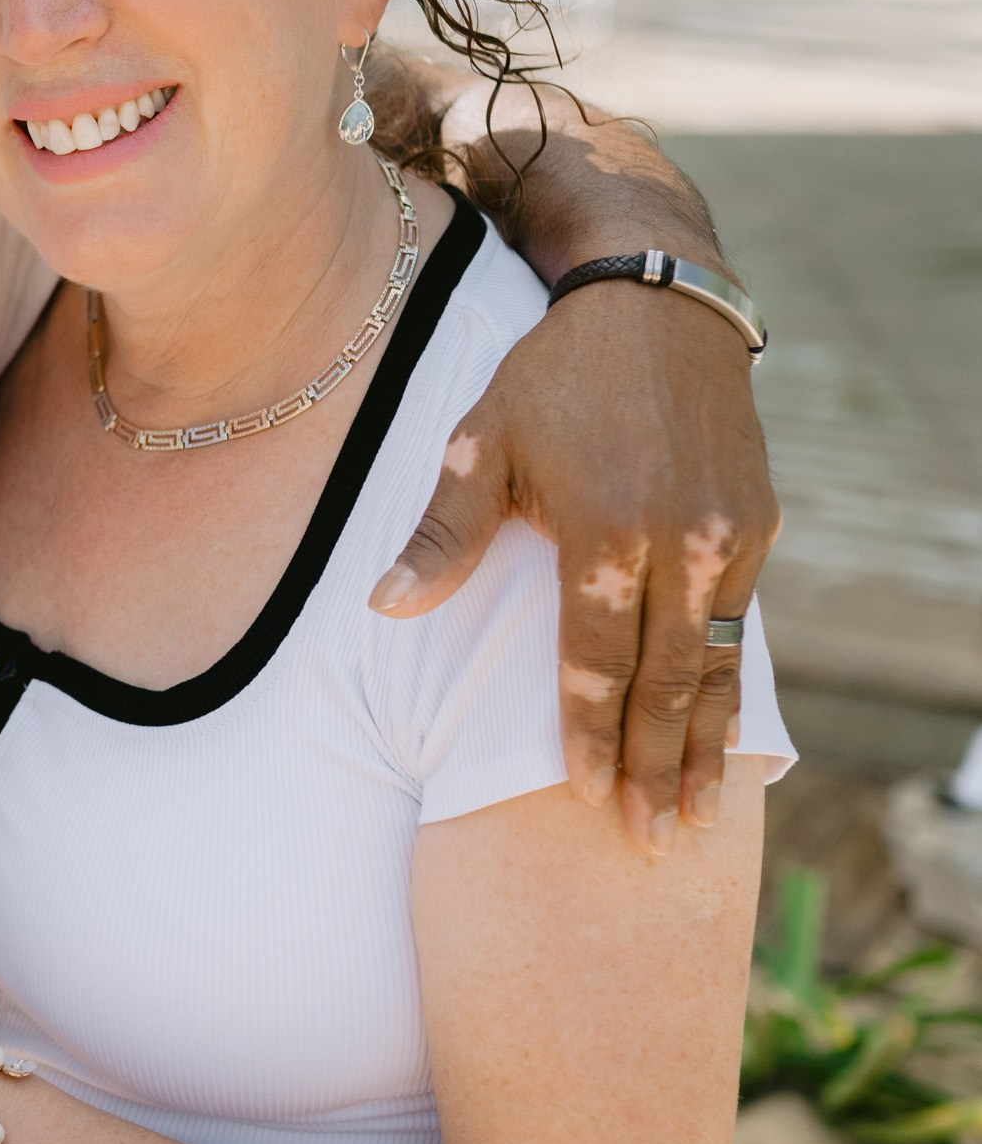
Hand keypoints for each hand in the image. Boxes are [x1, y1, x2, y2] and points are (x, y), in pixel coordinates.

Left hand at [370, 281, 777, 853]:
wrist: (657, 303)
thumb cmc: (552, 377)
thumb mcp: (481, 441)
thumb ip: (442, 535)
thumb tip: (384, 607)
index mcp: (604, 528)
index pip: (596, 660)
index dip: (591, 735)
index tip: (584, 797)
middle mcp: (678, 540)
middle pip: (666, 682)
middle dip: (656, 767)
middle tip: (648, 840)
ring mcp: (727, 536)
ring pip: (716, 665)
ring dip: (706, 745)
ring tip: (695, 815)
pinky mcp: (757, 525)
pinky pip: (742, 626)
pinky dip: (731, 686)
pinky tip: (722, 735)